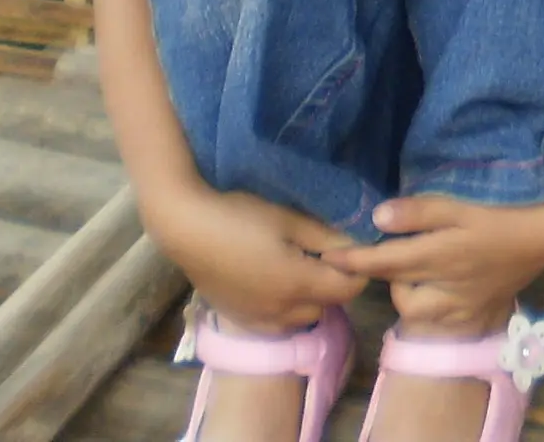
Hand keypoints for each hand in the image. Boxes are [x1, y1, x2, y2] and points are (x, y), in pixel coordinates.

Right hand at [154, 185, 364, 332]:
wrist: (186, 230)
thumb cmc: (241, 217)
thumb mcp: (290, 220)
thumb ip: (327, 238)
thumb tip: (355, 247)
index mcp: (298, 284)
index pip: (348, 289)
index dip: (357, 270)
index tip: (347, 250)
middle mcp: (280, 311)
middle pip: (327, 306)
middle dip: (333, 284)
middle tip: (322, 256)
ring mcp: (257, 320)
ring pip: (302, 319)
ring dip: (310, 300)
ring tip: (298, 269)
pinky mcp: (238, 320)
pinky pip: (276, 325)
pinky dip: (286, 311)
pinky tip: (274, 285)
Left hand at [325, 193, 543, 333]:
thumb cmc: (506, 212)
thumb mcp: (463, 206)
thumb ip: (421, 212)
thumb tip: (377, 217)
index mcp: (437, 256)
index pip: (383, 261)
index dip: (353, 259)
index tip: (327, 255)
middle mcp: (443, 287)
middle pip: (396, 288)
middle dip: (388, 272)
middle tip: (397, 247)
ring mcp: (459, 305)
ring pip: (415, 308)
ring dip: (409, 291)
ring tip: (421, 268)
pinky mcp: (474, 312)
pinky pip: (439, 318)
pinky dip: (432, 305)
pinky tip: (442, 287)